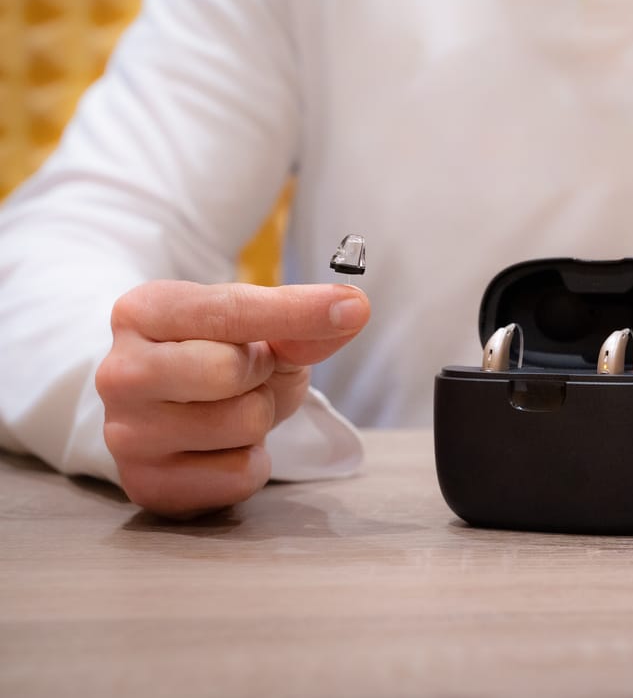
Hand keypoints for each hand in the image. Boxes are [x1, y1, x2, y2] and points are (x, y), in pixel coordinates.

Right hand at [97, 281, 370, 518]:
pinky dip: (250, 462)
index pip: (229, 310)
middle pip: (230, 370)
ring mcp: (126, 433)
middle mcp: (120, 371)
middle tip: (248, 376)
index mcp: (142, 312)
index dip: (297, 311)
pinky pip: (239, 474)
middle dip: (262, 374)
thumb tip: (352, 310)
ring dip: (259, 418)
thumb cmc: (222, 360)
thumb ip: (302, 323)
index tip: (353, 308)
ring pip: (242, 423)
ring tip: (231, 410)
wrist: (179, 415)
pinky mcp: (148, 485)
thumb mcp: (264, 334)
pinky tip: (223, 448)